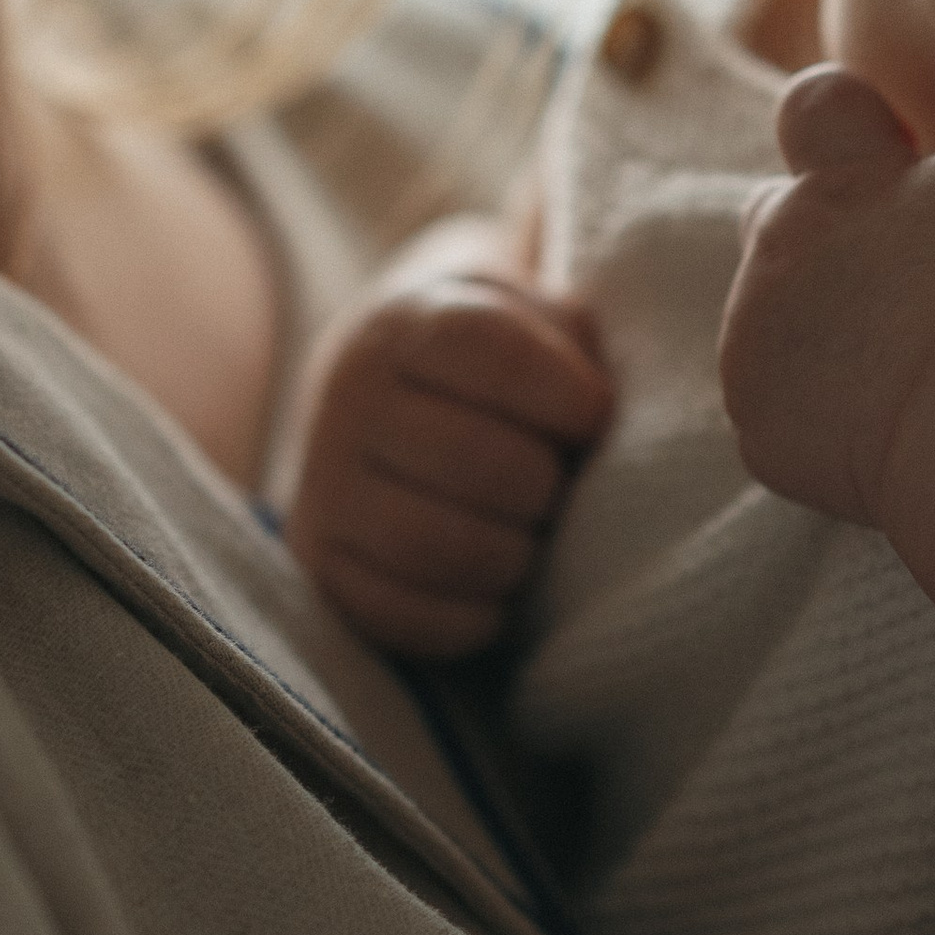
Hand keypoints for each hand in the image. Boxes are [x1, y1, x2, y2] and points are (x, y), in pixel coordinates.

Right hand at [285, 226, 612, 656]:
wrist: (383, 401)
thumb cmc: (494, 365)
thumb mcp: (533, 319)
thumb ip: (577, 341)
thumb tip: (613, 408)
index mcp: (407, 323)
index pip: (490, 352)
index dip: (566, 395)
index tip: (594, 415)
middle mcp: (349, 399)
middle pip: (477, 460)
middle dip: (545, 485)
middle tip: (562, 486)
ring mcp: (324, 485)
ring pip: (438, 546)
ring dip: (515, 555)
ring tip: (534, 538)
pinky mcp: (320, 564)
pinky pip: (405, 615)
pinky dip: (474, 615)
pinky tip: (501, 589)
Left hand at [720, 66, 934, 519]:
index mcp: (837, 180)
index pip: (812, 105)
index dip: (844, 117)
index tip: (889, 148)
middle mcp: (779, 251)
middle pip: (772, 213)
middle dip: (820, 228)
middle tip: (899, 270)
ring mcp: (756, 343)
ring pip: (770, 312)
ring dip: (820, 320)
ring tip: (901, 356)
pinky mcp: (759, 427)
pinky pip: (776, 406)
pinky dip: (817, 409)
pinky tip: (887, 422)